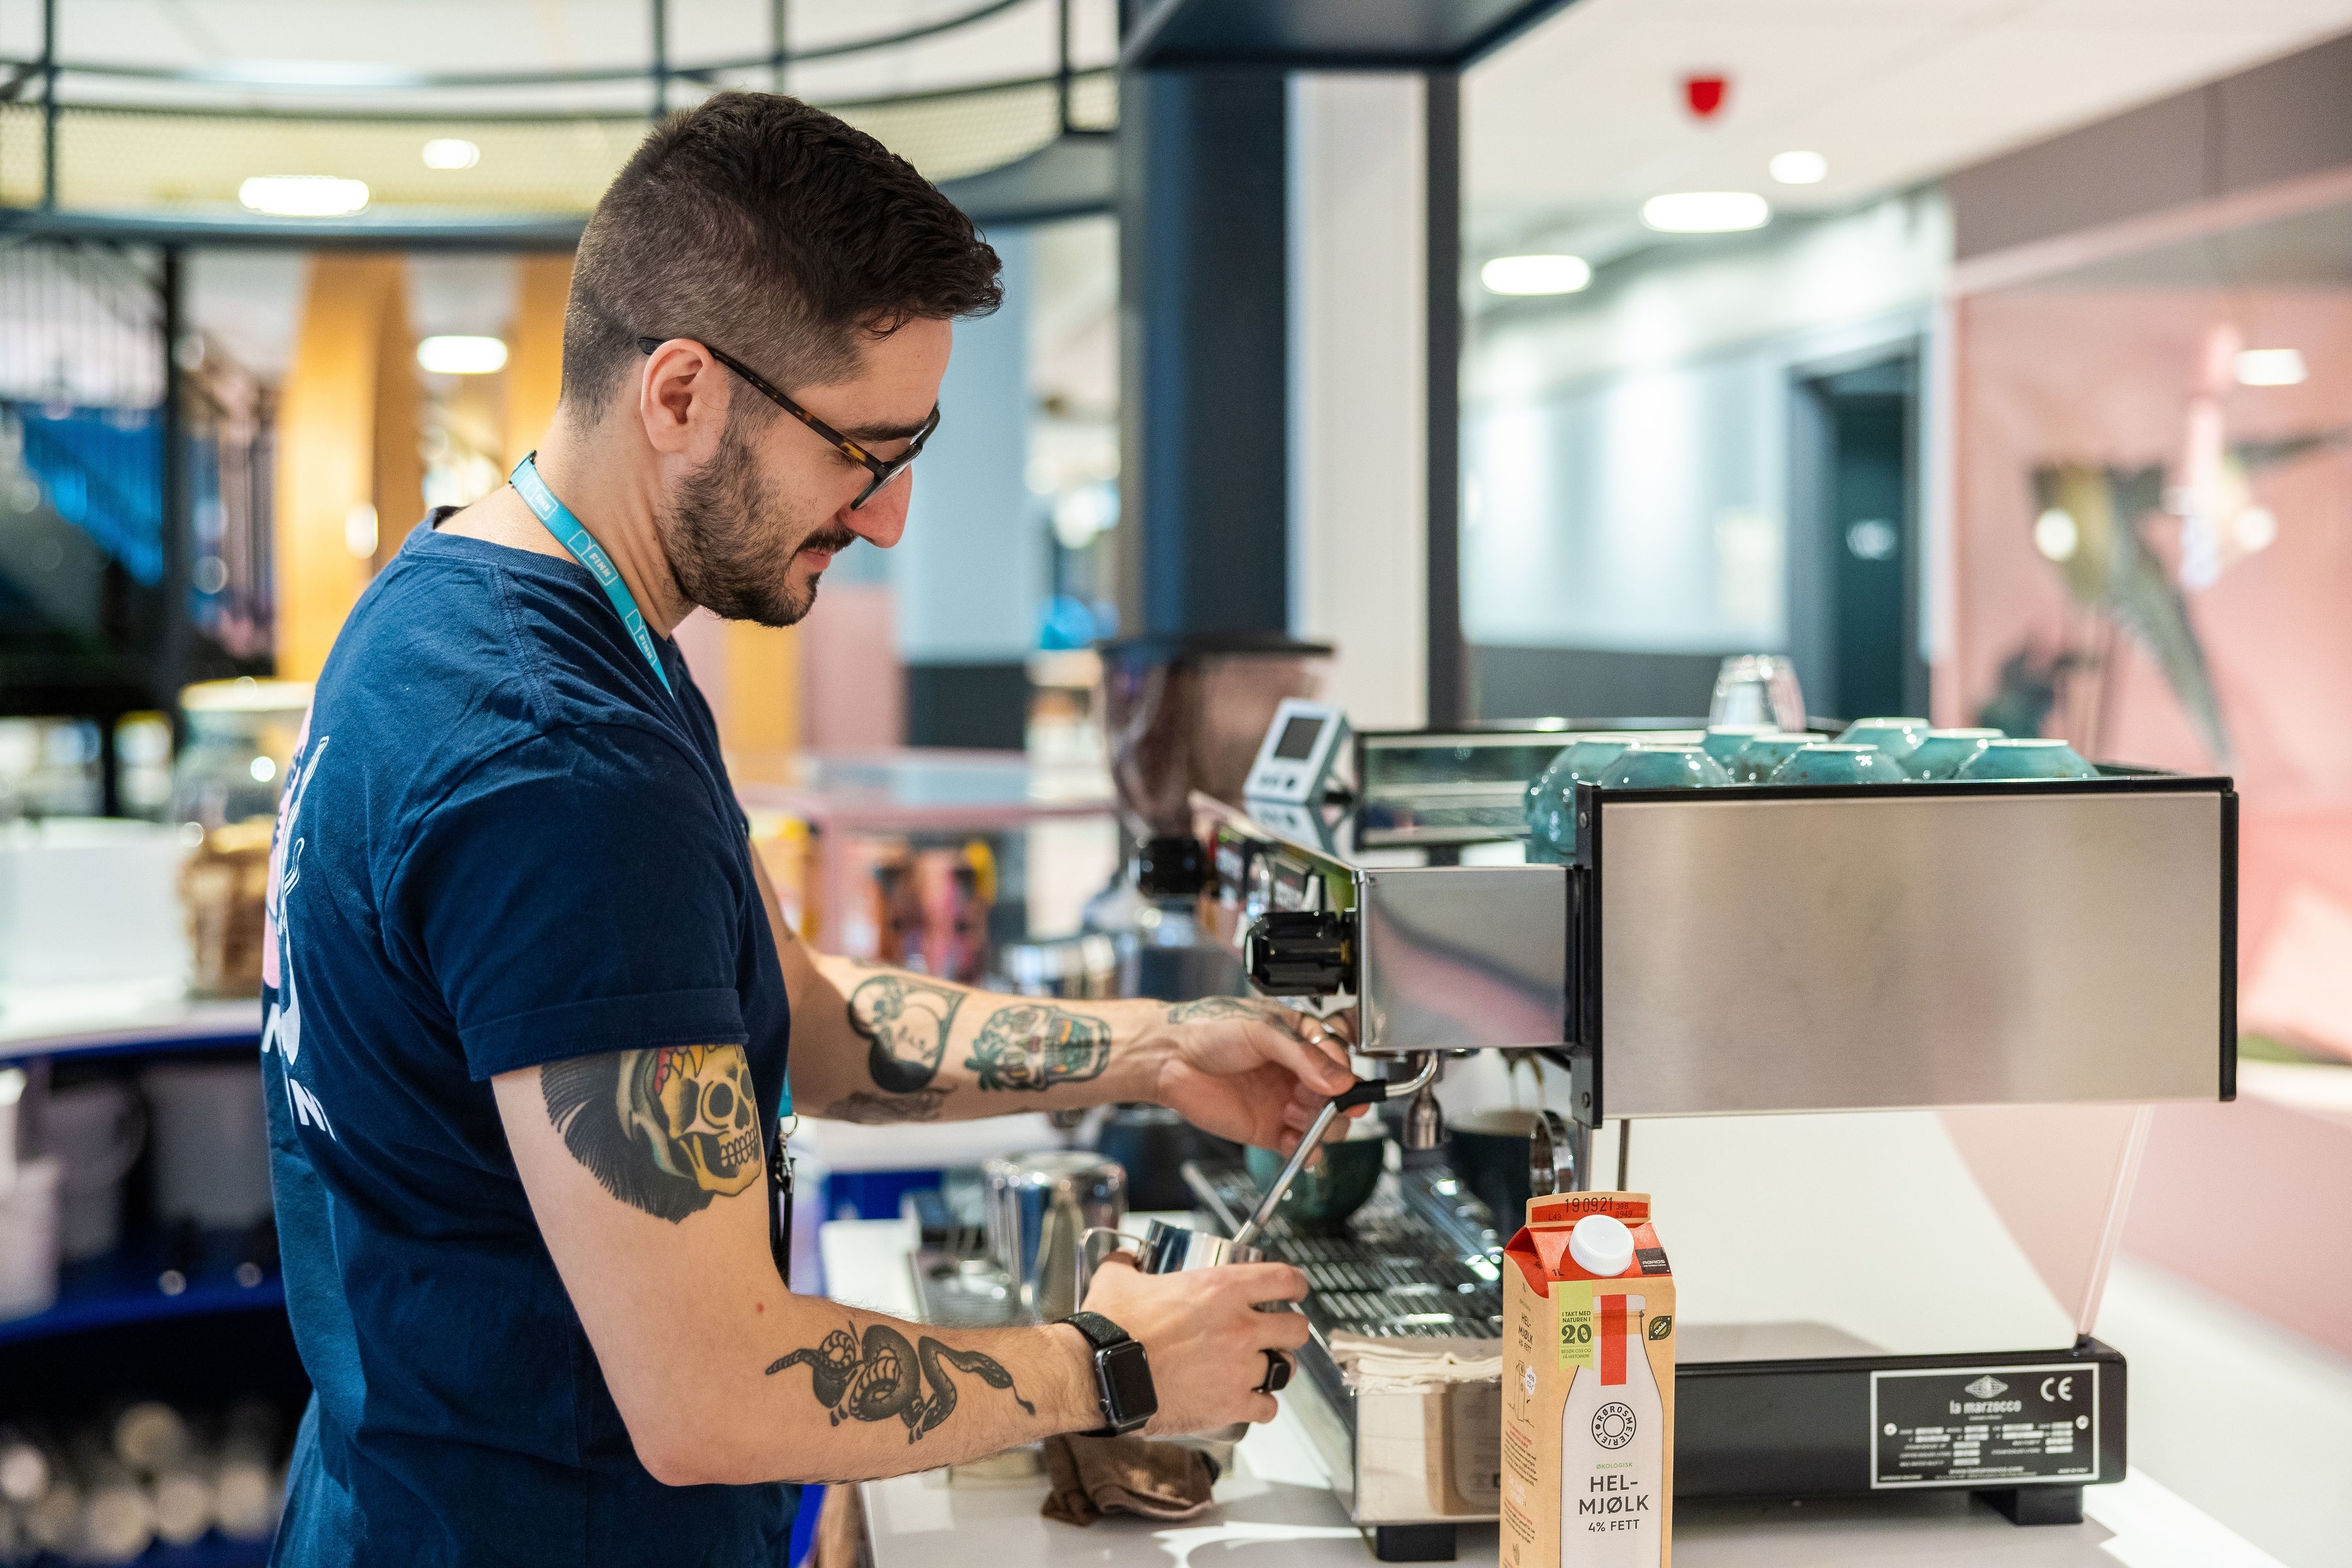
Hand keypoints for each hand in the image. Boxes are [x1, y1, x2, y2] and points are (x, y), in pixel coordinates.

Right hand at [1076, 1253, 1310, 1433]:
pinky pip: (1267, 1408)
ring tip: (1262, 1368)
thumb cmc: (1111, 1329)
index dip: (1295, 1284)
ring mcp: (1240, 1369)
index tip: (1293, 1290)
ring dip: (1277, 1367)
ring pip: (1286, 1369)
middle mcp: (1241, 1327)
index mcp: (1221, 1289)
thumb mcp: (1119, 1280)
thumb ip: (1128, 1263)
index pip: (1285, 1279)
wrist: (1101, 1375)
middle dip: (1289, 1330)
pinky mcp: (1231, 1405)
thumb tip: (1127, 1258)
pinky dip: (1261, 1405)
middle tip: (1275, 1332)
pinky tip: (1249, 1401)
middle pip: (1297, 1329)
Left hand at [1146, 998, 1360, 1153]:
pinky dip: (1306, 1151)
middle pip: (1339, 1097)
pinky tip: (1297, 1145)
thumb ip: (1303, 1056)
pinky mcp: (1269, 1130)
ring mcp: (1284, 1103)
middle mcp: (1296, 1073)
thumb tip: (1339, 1080)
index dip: (1345, 1074)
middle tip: (1318, 1102)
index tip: (1342, 1085)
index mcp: (1301, 1040)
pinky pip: (1299, 1147)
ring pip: (1325, 1124)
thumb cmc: (1208, 1029)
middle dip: (1335, 1104)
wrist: (1169, 1058)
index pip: (1340, 1060)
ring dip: (1320, 1125)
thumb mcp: (1262, 1031)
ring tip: (1293, 1113)